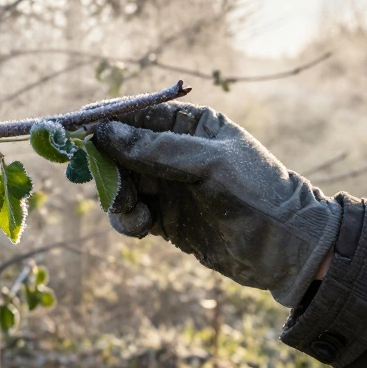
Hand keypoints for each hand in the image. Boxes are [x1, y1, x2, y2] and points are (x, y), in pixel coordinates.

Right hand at [94, 101, 340, 306]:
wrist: (288, 251)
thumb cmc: (258, 195)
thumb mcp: (209, 165)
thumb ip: (156, 149)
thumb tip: (104, 131)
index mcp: (190, 125)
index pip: (136, 116)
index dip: (104, 125)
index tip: (78, 138)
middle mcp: (174, 151)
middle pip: (119, 151)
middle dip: (108, 168)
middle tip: (110, 187)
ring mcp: (168, 185)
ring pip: (120, 184)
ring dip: (117, 197)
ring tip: (134, 212)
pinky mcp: (166, 218)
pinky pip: (130, 212)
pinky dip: (127, 219)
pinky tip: (142, 226)